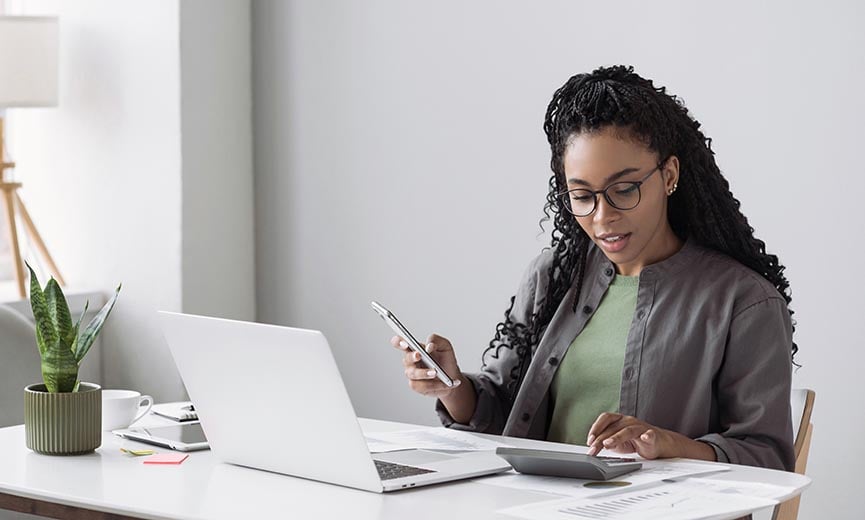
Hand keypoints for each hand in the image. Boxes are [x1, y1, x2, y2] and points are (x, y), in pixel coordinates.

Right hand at [390, 333, 462, 399]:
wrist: (453, 376)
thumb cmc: (446, 360)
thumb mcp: (445, 346)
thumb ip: (436, 340)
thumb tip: (428, 346)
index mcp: (415, 348)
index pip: (400, 343)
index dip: (398, 342)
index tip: (405, 343)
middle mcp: (411, 361)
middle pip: (406, 359)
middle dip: (412, 357)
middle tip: (419, 355)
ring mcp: (412, 374)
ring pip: (412, 374)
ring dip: (424, 373)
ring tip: (436, 372)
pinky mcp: (417, 386)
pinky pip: (420, 386)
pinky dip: (433, 384)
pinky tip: (442, 383)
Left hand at [585, 412, 715, 460]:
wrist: (659, 444)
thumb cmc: (637, 441)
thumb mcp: (617, 442)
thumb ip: (605, 442)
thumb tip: (593, 447)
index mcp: (620, 420)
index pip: (605, 419)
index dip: (596, 428)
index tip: (589, 440)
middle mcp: (629, 421)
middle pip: (613, 427)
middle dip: (601, 439)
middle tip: (593, 449)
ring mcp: (641, 428)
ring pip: (627, 430)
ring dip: (616, 437)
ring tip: (608, 444)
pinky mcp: (652, 436)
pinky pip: (649, 435)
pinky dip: (647, 436)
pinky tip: (645, 438)